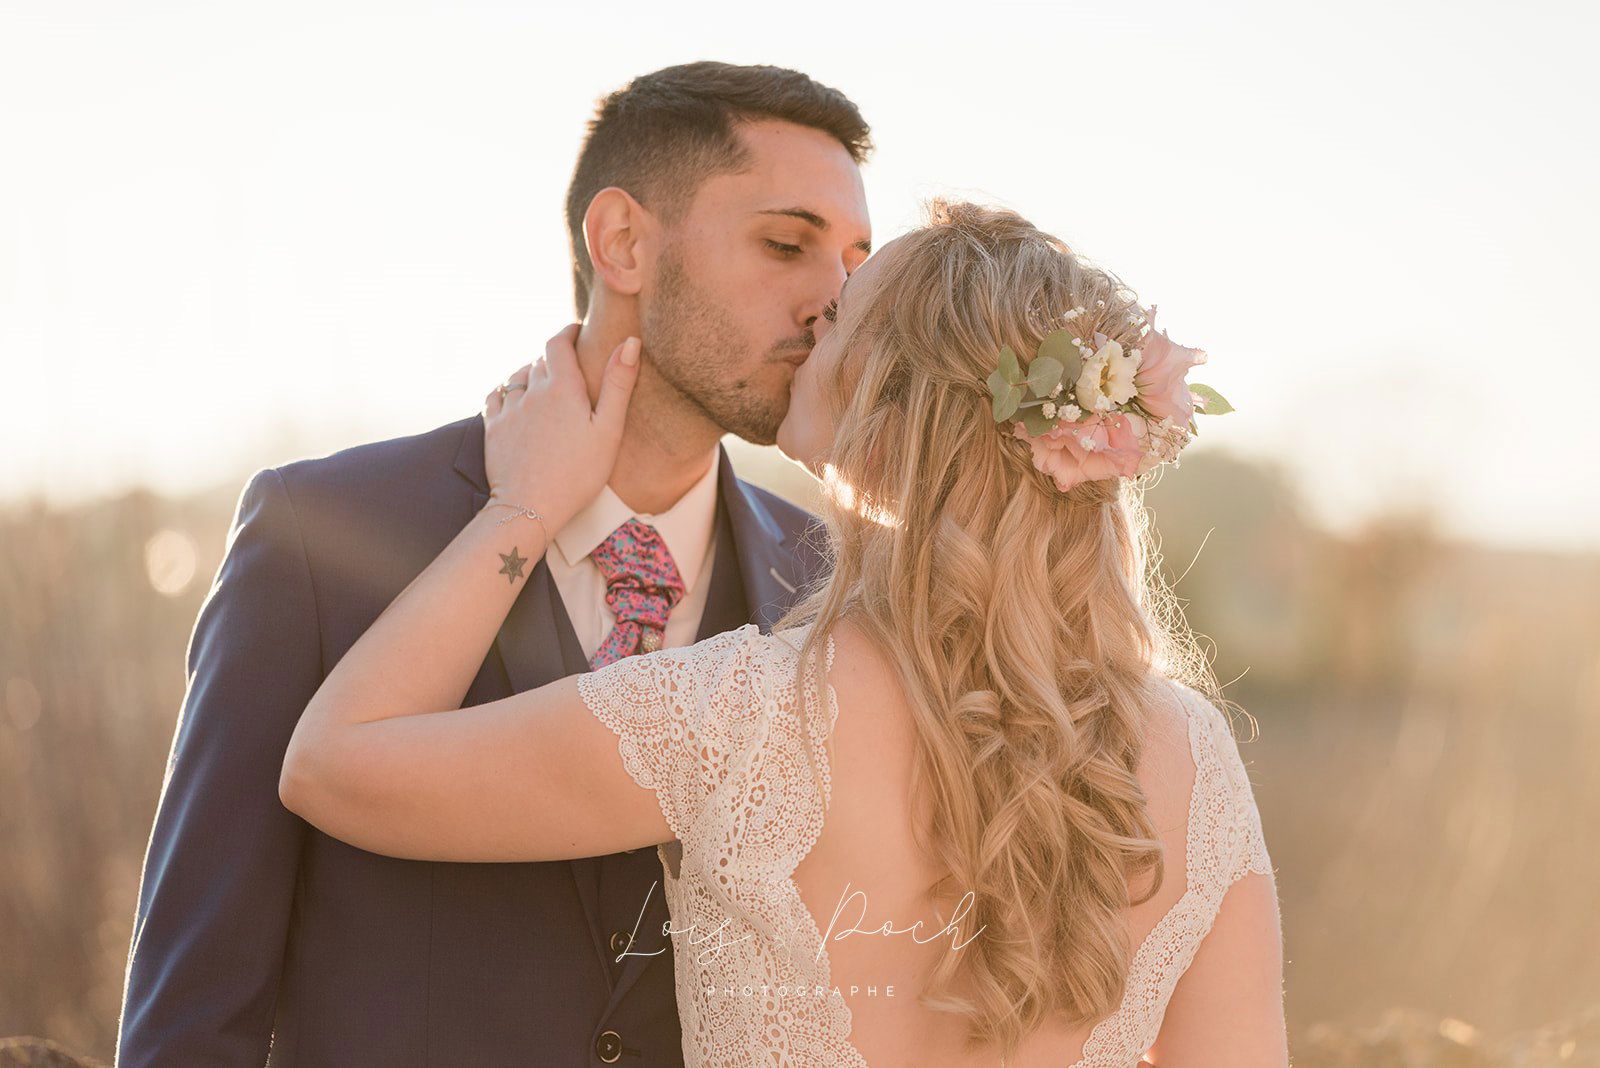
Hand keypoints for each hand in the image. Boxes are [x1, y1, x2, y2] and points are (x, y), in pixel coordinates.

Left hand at [482, 324, 639, 533]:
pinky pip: (496, 396)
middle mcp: (532, 391)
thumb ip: (618, 384)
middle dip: (554, 358)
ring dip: (531, 374)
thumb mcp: (608, 430)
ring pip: (518, 376)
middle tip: (570, 367)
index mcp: (562, 387)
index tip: (577, 331)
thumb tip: (630, 343)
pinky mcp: (493, 428)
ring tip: (544, 384)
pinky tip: (516, 399)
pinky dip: (507, 391)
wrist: (530, 507)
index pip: (558, 343)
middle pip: (540, 360)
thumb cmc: (578, 473)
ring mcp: (510, 409)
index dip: (568, 332)